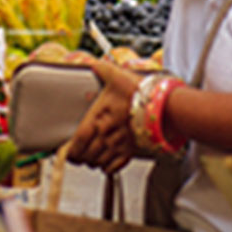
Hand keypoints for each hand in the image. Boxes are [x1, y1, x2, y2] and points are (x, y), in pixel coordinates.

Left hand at [68, 59, 141, 174]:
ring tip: (89, 159)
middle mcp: (107, 134)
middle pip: (87, 154)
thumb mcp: (117, 76)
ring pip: (99, 162)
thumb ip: (103, 69)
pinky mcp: (132, 151)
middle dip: (80, 157)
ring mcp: (119, 144)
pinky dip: (107, 168)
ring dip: (92, 162)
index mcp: (99, 117)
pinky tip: (105, 164)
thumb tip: (94, 63)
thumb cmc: (141, 93)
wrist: (164, 108)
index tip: (66, 151)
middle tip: (76, 157)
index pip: (79, 139)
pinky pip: (115, 167)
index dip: (71, 149)